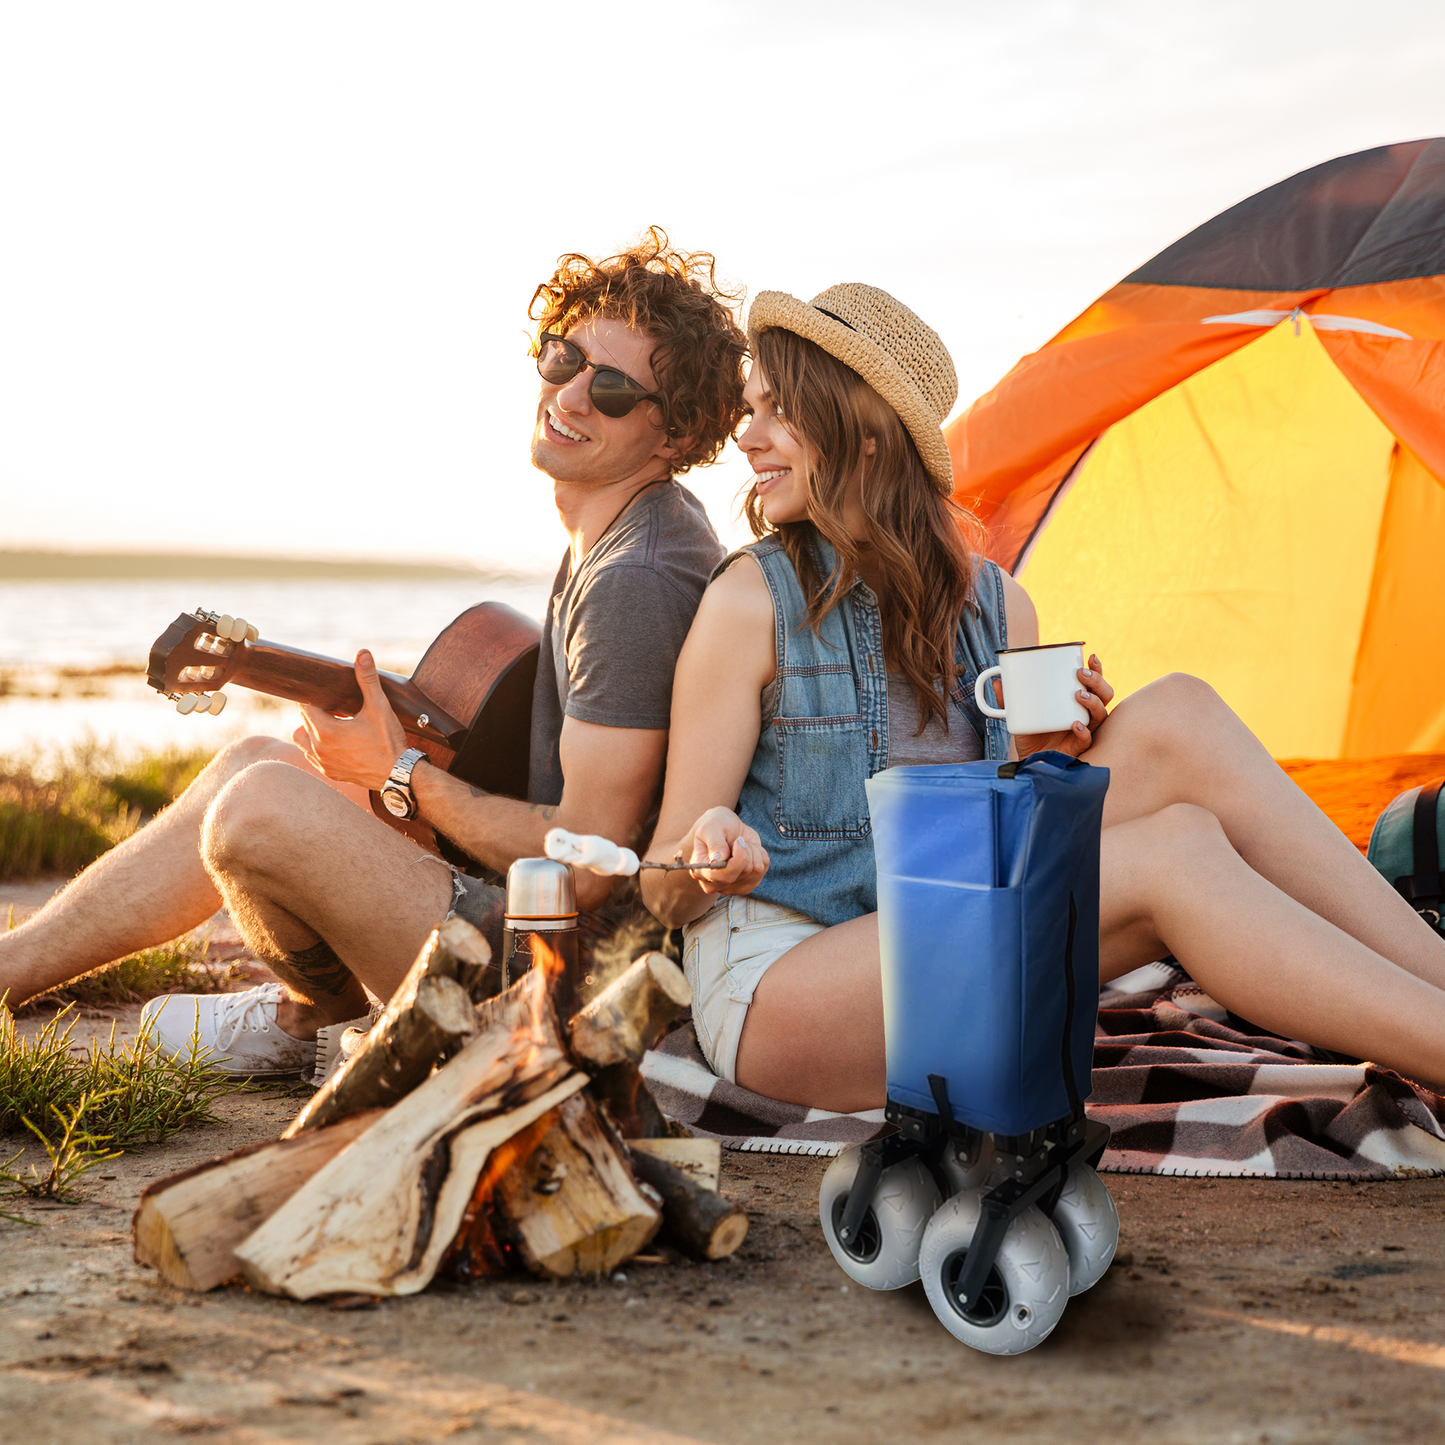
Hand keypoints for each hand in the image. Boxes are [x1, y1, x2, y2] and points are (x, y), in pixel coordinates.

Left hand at [293, 649, 409, 788]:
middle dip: (316, 710)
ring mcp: (323, 763)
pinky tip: (337, 742)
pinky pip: (312, 757)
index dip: (315, 696)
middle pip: (303, 721)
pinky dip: (319, 747)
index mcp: (326, 731)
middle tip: (335, 705)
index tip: (325, 692)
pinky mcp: (330, 773)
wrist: (399, 775)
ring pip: (302, 740)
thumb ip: (368, 680)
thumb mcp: (379, 707)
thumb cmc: (389, 742)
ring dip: (312, 730)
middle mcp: (319, 749)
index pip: (305, 706)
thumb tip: (362, 654)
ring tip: (333, 724)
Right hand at [683, 807, 769, 898]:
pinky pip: (763, 869)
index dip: (738, 858)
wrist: (724, 828)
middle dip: (746, 850)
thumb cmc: (714, 825)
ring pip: (756, 870)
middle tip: (737, 840)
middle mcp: (714, 884)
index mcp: (700, 871)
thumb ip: (714, 843)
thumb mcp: (710, 827)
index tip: (738, 840)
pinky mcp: (747, 884)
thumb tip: (718, 860)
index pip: (724, 876)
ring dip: (752, 851)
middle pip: (744, 872)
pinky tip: (748, 850)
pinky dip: (759, 855)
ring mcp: (731, 887)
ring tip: (740, 844)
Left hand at [1013, 653, 1113, 760]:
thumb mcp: (1017, 712)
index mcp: (1075, 701)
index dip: (1097, 669)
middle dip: (1097, 681)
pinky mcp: (1076, 747)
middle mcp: (1084, 713)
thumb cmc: (1029, 731)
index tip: (1091, 657)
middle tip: (1080, 674)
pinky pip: (1087, 740)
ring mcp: (1083, 730)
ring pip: (1101, 715)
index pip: (1094, 682)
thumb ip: (1008, 698)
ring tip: (1079, 695)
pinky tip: (1076, 724)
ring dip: (1093, 702)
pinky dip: (1084, 732)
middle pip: (1104, 695)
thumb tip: (997, 682)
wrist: (1027, 758)